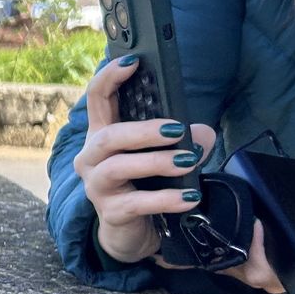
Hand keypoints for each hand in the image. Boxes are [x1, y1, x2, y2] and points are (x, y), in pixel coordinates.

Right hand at [71, 56, 215, 264]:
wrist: (134, 231)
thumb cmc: (146, 184)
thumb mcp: (164, 156)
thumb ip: (184, 141)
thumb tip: (201, 135)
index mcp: (104, 135)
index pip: (98, 98)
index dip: (110, 77)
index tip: (133, 62)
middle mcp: (92, 158)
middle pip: (108, 136)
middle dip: (143, 131)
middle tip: (178, 130)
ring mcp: (97, 186)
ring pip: (117, 167)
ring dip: (156, 162)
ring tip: (188, 162)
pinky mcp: (110, 212)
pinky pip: (136, 202)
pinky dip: (165, 198)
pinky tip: (189, 197)